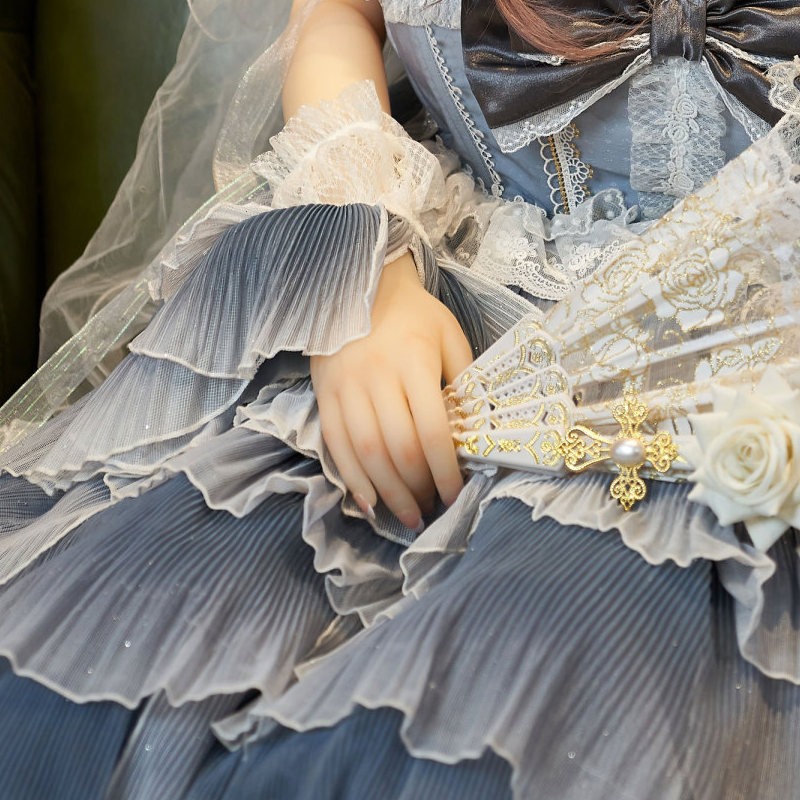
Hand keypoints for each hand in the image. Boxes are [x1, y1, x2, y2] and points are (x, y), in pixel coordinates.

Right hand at [310, 251, 472, 527]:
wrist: (360, 282)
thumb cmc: (414, 314)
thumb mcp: (450, 335)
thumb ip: (464, 381)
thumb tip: (475, 432)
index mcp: (415, 361)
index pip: (433, 430)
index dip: (445, 471)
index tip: (456, 495)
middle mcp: (378, 376)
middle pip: (398, 449)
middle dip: (417, 489)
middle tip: (432, 511)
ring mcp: (346, 387)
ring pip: (365, 453)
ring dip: (387, 493)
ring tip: (407, 516)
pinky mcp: (323, 394)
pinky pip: (335, 445)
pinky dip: (352, 480)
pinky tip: (369, 502)